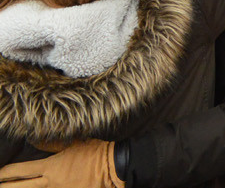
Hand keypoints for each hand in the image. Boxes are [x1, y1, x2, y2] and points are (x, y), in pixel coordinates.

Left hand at [0, 140, 122, 187]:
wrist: (114, 168)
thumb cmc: (95, 153)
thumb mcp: (73, 144)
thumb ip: (51, 145)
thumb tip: (33, 140)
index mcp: (50, 167)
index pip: (21, 171)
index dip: (6, 173)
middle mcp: (50, 182)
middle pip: (21, 187)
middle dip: (6, 186)